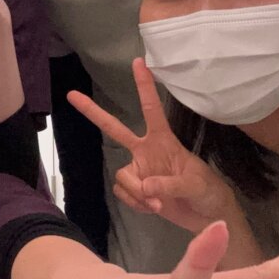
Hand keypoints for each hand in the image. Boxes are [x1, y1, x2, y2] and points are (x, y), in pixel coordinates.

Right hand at [68, 58, 243, 233]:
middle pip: (114, 129)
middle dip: (93, 112)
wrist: (206, 216)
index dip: (144, 86)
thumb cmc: (207, 192)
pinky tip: (152, 207)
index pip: (152, 109)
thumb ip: (170, 184)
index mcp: (164, 141)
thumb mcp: (195, 185)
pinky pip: (123, 193)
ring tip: (158, 203)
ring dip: (137, 193)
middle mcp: (146, 151)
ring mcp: (139, 170)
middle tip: (72, 95)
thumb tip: (145, 186)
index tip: (138, 62)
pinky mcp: (136, 190)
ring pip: (121, 176)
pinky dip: (136, 204)